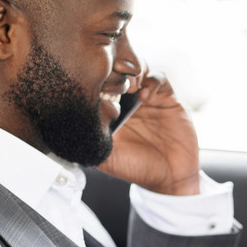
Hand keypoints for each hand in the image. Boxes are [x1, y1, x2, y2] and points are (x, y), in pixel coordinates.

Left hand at [99, 71, 200, 195]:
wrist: (169, 178)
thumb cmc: (137, 168)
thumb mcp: (107, 158)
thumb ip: (92, 141)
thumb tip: (76, 122)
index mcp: (111, 111)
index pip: (100, 84)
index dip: (96, 80)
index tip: (93, 87)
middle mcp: (128, 100)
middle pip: (118, 69)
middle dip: (114, 69)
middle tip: (111, 78)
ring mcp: (147, 97)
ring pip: (138, 67)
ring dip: (132, 72)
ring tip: (129, 85)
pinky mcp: (167, 98)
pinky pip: (159, 78)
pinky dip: (152, 81)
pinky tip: (145, 96)